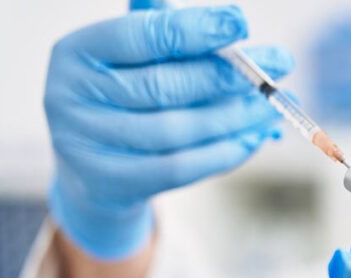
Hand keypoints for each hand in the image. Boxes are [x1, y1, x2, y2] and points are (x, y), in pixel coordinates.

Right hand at [45, 1, 291, 259]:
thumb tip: (227, 21)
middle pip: (165, 85)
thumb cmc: (123, 95)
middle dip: (229, 74)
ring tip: (274, 104)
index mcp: (76, 52)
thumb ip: (167, 35)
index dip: (194, 29)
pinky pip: (182, 167)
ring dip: (237, 116)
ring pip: (180, 129)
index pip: (143, 36)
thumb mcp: (132, 59)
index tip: (239, 23)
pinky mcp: (112, 182)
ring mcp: (86, 144)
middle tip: (279, 64)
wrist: (93, 167)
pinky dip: (225, 150)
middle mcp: (71, 96)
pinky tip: (255, 136)